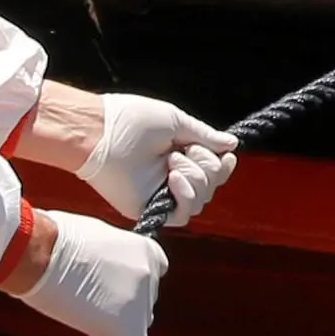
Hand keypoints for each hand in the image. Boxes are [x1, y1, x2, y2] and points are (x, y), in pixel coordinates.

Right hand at [0, 208, 166, 335]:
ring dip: (118, 320)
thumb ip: (113, 256)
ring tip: (86, 311)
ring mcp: (143, 300)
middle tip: (93, 300)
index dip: (130, 281)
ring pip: (138, 320)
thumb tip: (106, 268)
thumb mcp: (98, 237)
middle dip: (124, 301)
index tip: (112, 285)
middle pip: (145, 297)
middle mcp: (151, 273)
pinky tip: (93, 328)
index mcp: (147, 248)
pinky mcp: (131, 327)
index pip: (153, 271)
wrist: (44, 256)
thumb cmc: (57, 240)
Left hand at [20, 85, 239, 230]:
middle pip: (211, 185)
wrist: (102, 134)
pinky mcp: (150, 209)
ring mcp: (161, 193)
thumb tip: (232, 145)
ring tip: (173, 161)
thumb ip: (204, 136)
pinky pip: (181, 215)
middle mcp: (172, 176)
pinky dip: (186, 196)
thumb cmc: (133, 121)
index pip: (213, 169)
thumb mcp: (176, 122)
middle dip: (207, 167)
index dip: (223, 166)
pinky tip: (173, 178)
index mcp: (179, 154)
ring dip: (196, 178)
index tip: (227, 156)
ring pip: (200, 201)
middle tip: (183, 151)